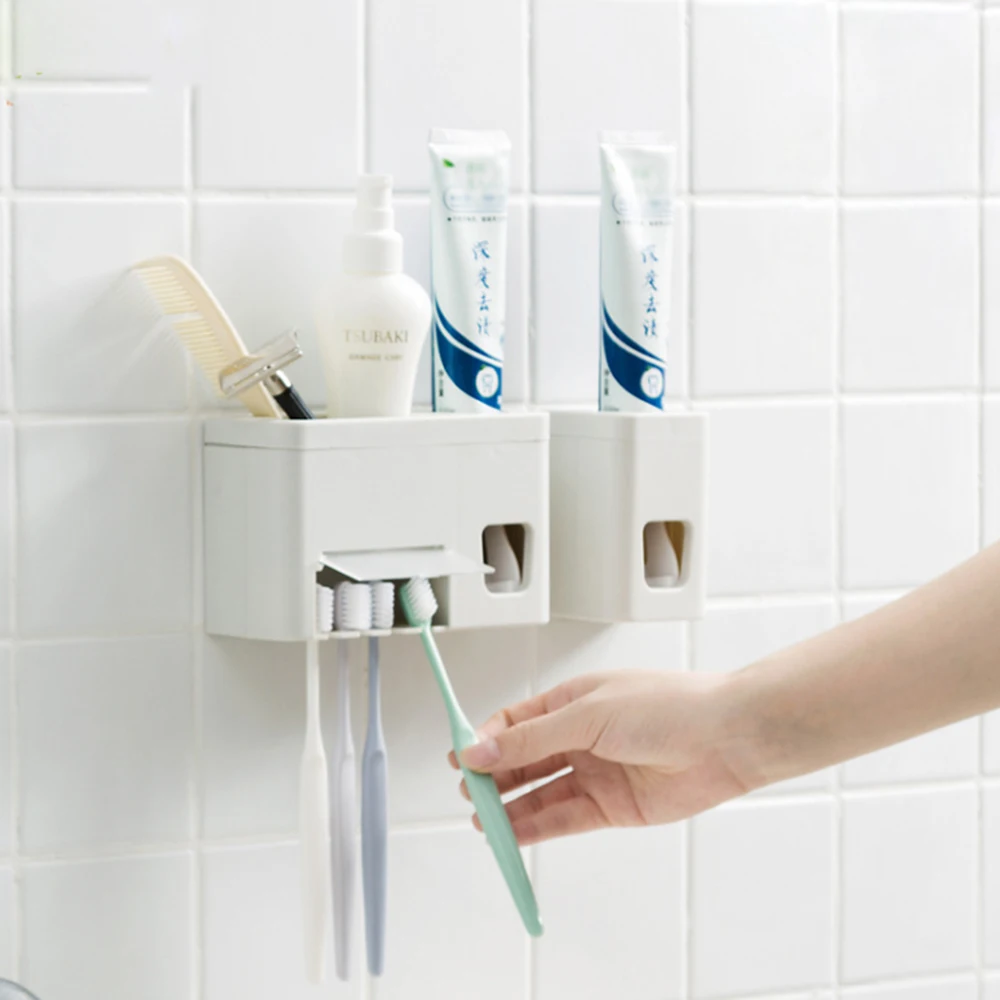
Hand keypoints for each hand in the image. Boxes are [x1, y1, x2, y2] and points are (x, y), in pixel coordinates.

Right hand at [448, 670, 753, 844]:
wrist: (726, 738)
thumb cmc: (668, 707)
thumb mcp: (588, 715)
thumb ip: (531, 739)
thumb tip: (481, 747)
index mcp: (572, 701)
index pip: (515, 722)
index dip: (485, 739)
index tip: (461, 758)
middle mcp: (581, 736)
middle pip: (523, 759)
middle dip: (493, 777)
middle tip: (468, 794)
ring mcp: (596, 772)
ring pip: (540, 792)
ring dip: (509, 806)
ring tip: (481, 820)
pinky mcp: (612, 806)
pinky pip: (564, 818)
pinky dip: (536, 827)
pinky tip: (512, 833)